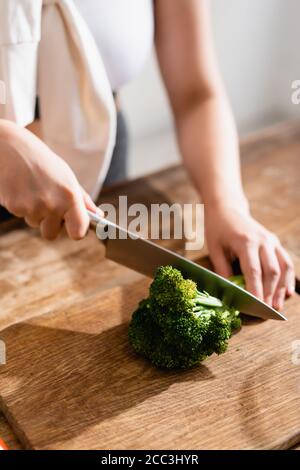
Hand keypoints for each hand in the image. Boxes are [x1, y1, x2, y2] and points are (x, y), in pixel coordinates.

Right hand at [0, 120, 100, 239]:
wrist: (9, 146)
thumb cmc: (40, 160)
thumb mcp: (66, 175)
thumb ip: (82, 198)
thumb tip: (97, 214)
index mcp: (70, 196)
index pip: (78, 232)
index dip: (76, 231)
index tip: (73, 226)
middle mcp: (53, 204)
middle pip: (52, 234)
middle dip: (49, 223)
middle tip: (46, 202)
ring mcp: (33, 207)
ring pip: (35, 223)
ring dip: (34, 212)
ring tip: (32, 189)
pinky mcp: (14, 207)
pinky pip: (21, 215)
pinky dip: (20, 206)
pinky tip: (21, 188)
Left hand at [205, 201, 294, 309]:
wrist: (227, 208)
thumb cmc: (217, 229)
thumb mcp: (214, 249)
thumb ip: (223, 270)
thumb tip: (231, 292)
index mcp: (245, 241)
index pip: (253, 270)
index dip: (256, 290)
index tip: (256, 306)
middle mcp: (262, 240)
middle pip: (271, 271)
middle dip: (269, 292)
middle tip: (266, 310)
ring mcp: (271, 240)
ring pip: (282, 267)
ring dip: (281, 288)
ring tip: (277, 305)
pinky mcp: (275, 242)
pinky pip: (285, 261)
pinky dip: (288, 278)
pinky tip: (287, 292)